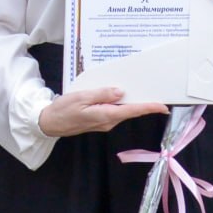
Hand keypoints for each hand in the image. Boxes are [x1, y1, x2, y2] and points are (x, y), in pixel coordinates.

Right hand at [38, 88, 167, 136]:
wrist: (49, 123)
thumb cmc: (63, 110)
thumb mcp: (81, 97)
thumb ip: (102, 94)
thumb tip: (120, 92)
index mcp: (105, 115)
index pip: (132, 111)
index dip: (148, 108)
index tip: (163, 107)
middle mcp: (108, 121)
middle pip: (130, 111)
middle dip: (143, 102)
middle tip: (154, 91)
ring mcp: (104, 122)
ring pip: (122, 111)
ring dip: (131, 102)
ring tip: (138, 89)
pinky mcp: (100, 121)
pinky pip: (114, 111)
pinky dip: (120, 104)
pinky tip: (119, 95)